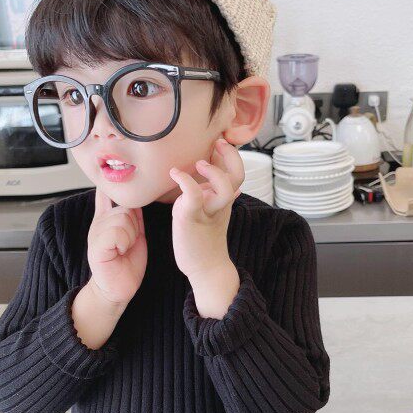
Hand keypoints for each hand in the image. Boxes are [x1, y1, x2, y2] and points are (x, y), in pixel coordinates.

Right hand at [87, 187, 146, 307]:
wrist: (118, 288)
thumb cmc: (127, 265)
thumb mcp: (133, 236)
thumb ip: (134, 218)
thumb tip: (136, 200)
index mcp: (106, 220)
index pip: (106, 195)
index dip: (109, 188)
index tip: (105, 179)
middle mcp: (99, 224)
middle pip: (125, 208)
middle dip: (134, 226)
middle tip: (128, 244)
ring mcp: (95, 234)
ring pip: (122, 218)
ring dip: (130, 236)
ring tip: (124, 249)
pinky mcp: (96, 245)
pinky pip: (116, 232)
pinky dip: (124, 242)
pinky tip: (120, 252)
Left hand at [168, 136, 243, 280]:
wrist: (206, 269)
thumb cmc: (205, 242)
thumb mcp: (216, 216)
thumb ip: (221, 199)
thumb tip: (234, 189)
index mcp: (225, 201)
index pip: (237, 173)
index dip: (232, 156)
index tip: (221, 143)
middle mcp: (220, 204)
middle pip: (237, 176)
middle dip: (231, 156)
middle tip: (219, 144)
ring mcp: (208, 211)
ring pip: (224, 187)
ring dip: (214, 171)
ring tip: (200, 163)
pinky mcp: (192, 219)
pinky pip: (194, 196)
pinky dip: (186, 180)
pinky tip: (175, 173)